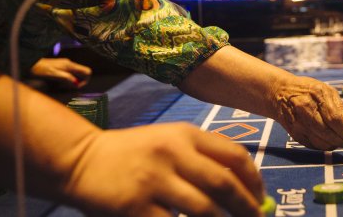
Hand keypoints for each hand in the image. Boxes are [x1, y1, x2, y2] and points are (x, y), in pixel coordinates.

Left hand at [30, 57, 91, 88]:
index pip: (87, 71)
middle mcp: (70, 64)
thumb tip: (76, 83)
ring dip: (73, 82)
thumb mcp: (54, 75)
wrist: (33, 64)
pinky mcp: (63, 68)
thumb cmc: (41, 69)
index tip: (78, 86)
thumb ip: (66, 78)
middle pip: (83, 73)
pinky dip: (69, 80)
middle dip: (79, 82)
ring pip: (77, 74)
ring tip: (64, 86)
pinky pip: (71, 74)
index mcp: (69, 65)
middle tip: (70, 88)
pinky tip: (62, 83)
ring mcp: (66, 65)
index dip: (86, 80)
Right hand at [64, 122, 263, 216]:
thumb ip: (202, 157)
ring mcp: (154, 180)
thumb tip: (243, 188)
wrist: (81, 159)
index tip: (261, 197)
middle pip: (224, 184)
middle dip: (247, 208)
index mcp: (185, 134)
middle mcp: (172, 153)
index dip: (254, 179)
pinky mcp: (136, 207)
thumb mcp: (168, 140)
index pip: (234, 155)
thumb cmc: (132, 153)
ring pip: (205, 210)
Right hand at [271, 75, 342, 150]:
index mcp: (317, 95)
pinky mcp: (293, 133)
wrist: (280, 92)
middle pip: (328, 133)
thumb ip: (339, 107)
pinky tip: (327, 140)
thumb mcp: (326, 90)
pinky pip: (312, 145)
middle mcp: (305, 109)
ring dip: (333, 144)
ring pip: (320, 142)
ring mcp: (298, 123)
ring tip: (339, 140)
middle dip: (342, 140)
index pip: (335, 119)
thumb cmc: (308, 90)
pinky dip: (323, 146)